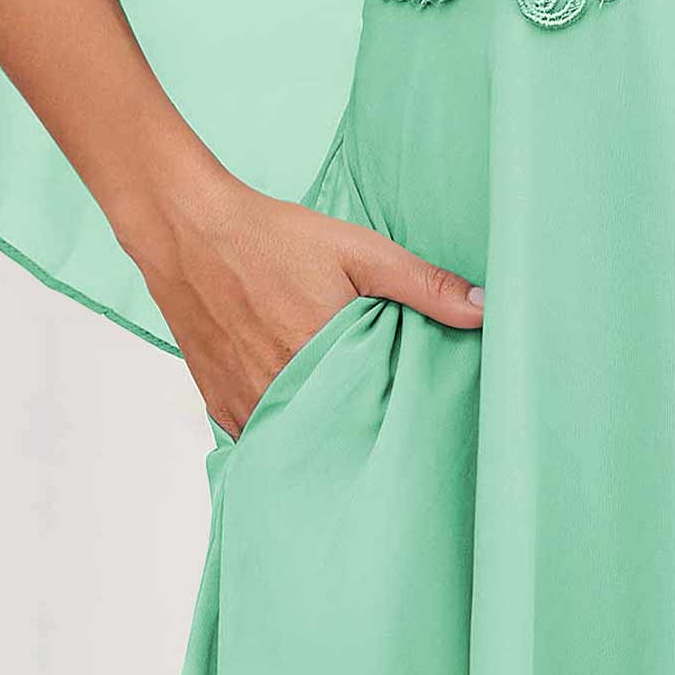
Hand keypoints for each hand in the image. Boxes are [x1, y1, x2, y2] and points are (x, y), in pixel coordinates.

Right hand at [130, 165, 482, 437]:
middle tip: (387, 432)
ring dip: (322, 439)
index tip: (420, 424)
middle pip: (337, 437)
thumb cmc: (273, 238)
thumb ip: (423, 284)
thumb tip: (486, 309)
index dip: (400, 423)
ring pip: (297, 443)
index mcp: (321, 359)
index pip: (378, 419)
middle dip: (362, 437)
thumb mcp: (358, 251)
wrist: (187, 231)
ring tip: (348, 431)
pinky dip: (285, 432)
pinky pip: (261, 438)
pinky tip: (304, 422)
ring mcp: (246, 403)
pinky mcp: (220, 406)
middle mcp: (280, 391)